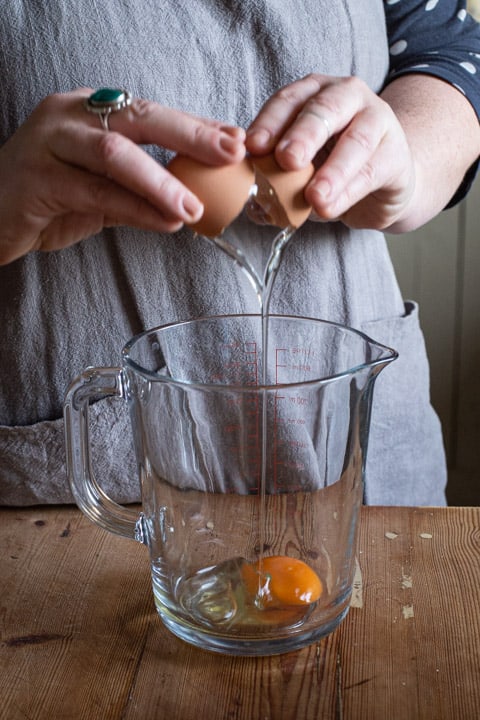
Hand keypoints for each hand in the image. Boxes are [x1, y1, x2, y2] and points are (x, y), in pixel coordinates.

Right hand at [0, 88, 245, 264]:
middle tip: (229, 153)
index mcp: (89, 110)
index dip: (195, 125)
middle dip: (189, 134)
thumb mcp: (103, 187)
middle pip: (138, 116)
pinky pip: (96, 193)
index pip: (151, 111)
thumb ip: (143, 186)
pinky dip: (136, 209)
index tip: (235, 140)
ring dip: (161, 181)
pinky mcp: (38, 179)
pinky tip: (165, 223)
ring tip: (194, 207)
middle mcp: (69, 116)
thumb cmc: (50, 199)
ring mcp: (49, 143)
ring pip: (115, 154)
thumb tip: (196, 194)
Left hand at [245, 74, 415, 229]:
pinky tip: (329, 208)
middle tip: (287, 160)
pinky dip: (348, 192)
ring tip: (314, 197)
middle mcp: (347, 97)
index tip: (253, 147)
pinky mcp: (395, 154)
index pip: (288, 100)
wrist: (383, 182)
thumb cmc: (331, 167)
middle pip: (323, 110)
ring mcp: (377, 121)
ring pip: (355, 142)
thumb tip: (252, 205)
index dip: (269, 122)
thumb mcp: (299, 168)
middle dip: (302, 135)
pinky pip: (371, 172)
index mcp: (314, 93)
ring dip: (332, 171)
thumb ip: (274, 178)